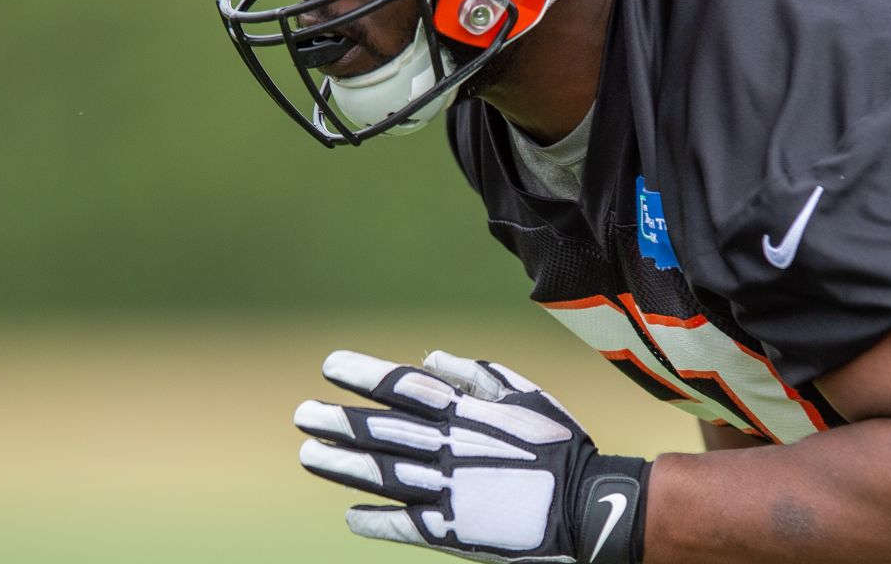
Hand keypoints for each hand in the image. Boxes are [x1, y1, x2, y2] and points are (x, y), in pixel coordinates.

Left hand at [294, 350, 649, 563]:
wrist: (586, 506)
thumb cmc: (559, 443)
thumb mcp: (526, 395)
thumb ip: (476, 375)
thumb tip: (428, 357)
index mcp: (466, 413)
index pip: (402, 388)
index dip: (364, 375)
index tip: (329, 366)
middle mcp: (449, 449)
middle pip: (381, 432)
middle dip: (338, 421)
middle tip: (303, 414)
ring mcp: (447, 492)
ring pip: (381, 475)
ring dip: (342, 466)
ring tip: (309, 456)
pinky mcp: (452, 532)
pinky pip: (404, 525)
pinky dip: (377, 520)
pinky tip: (351, 515)